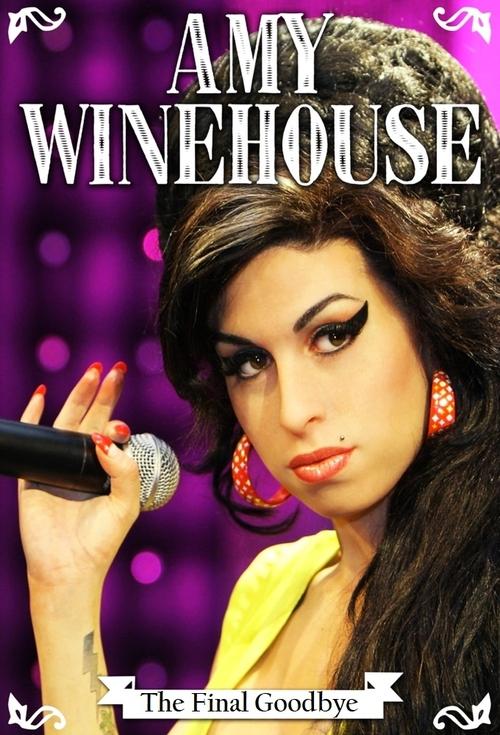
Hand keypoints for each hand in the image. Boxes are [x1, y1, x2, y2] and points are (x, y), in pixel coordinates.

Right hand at [18, 362, 139, 590]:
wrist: (68, 567)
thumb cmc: (101, 539)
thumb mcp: (126, 503)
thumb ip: (125, 470)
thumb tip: (106, 437)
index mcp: (107, 467)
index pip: (114, 431)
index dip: (120, 418)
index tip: (123, 423)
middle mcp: (83, 460)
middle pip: (93, 417)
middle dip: (104, 392)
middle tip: (116, 369)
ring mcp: (57, 463)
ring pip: (66, 420)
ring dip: (77, 395)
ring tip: (92, 371)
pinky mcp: (33, 472)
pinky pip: (33, 437)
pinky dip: (33, 413)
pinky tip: (40, 393)